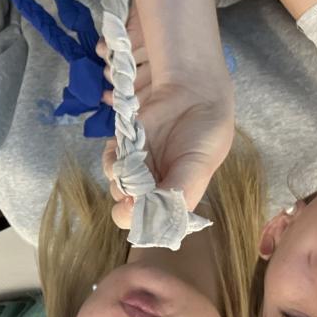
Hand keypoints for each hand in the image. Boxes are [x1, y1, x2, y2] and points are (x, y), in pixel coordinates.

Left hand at [99, 17, 232, 228]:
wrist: (193, 92)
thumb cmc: (205, 132)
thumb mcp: (198, 165)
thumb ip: (178, 192)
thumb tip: (150, 217)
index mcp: (177, 198)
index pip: (153, 223)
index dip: (141, 219)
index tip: (136, 205)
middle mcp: (156, 188)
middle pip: (129, 208)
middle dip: (127, 198)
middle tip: (134, 180)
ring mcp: (139, 169)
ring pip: (117, 186)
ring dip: (119, 177)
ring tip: (134, 159)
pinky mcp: (126, 149)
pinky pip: (111, 163)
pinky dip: (112, 159)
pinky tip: (122, 148)